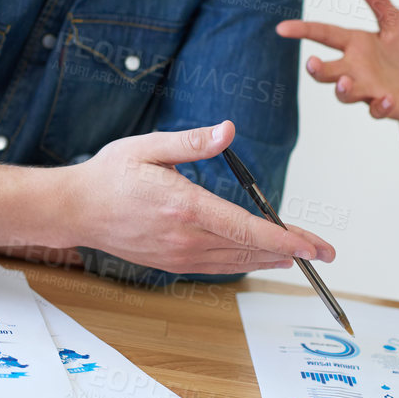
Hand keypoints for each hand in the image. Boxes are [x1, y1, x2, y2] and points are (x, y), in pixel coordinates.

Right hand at [61, 120, 336, 274]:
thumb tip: (228, 130)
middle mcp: (185, 238)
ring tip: (300, 256)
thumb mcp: (147, 147)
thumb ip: (191, 142)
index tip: (312, 246)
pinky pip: (216, 267)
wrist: (74, 209)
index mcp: (184, 207)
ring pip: (236, 262)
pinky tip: (258, 258)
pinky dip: (243, 263)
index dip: (284, 239)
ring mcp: (178, 255)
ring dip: (270, 260)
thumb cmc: (109, 175)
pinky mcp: (171, 262)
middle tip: (323, 253)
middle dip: (291, 251)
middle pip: (249, 250)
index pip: (246, 228)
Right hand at [275, 0, 398, 122]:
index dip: (303, 31)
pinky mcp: (386, 106)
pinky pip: (378, 110)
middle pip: (328, 70)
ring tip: (344, 83)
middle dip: (318, 69)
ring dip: (343, 89)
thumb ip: (379, 1)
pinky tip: (388, 99)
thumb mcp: (396, 24)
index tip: (281, 28)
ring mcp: (369, 89)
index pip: (325, 34)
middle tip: (311, 64)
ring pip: (345, 93)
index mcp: (356, 45)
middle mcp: (356, 69)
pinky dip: (381, 106)